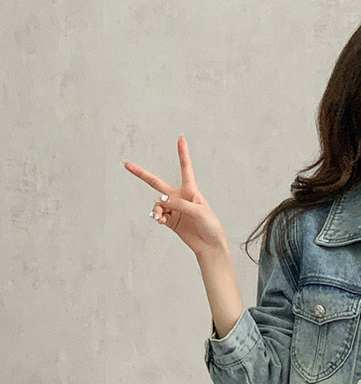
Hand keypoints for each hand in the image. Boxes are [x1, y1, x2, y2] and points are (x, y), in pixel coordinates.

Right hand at [123, 135, 227, 256]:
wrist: (210, 245)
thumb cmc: (210, 226)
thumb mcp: (199, 212)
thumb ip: (180, 204)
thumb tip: (163, 202)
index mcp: (191, 190)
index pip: (186, 168)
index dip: (183, 153)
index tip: (181, 138)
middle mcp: (180, 197)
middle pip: (157, 182)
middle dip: (142, 174)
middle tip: (126, 164)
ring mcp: (174, 209)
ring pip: (157, 203)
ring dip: (156, 209)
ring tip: (160, 217)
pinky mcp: (170, 220)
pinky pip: (157, 214)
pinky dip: (157, 217)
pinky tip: (161, 221)